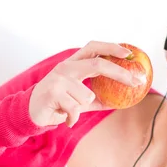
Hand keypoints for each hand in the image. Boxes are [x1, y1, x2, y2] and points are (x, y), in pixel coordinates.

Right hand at [29, 41, 145, 126]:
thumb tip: (122, 101)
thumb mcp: (80, 99)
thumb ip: (98, 97)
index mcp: (73, 63)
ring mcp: (58, 79)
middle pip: (98, 64)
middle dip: (120, 73)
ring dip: (82, 108)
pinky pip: (76, 109)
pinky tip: (66, 119)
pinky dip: (73, 118)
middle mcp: (66, 67)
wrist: (30, 114)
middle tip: (136, 81)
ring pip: (87, 95)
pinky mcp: (53, 92)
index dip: (112, 48)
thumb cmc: (57, 104)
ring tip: (70, 110)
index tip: (130, 54)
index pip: (94, 48)